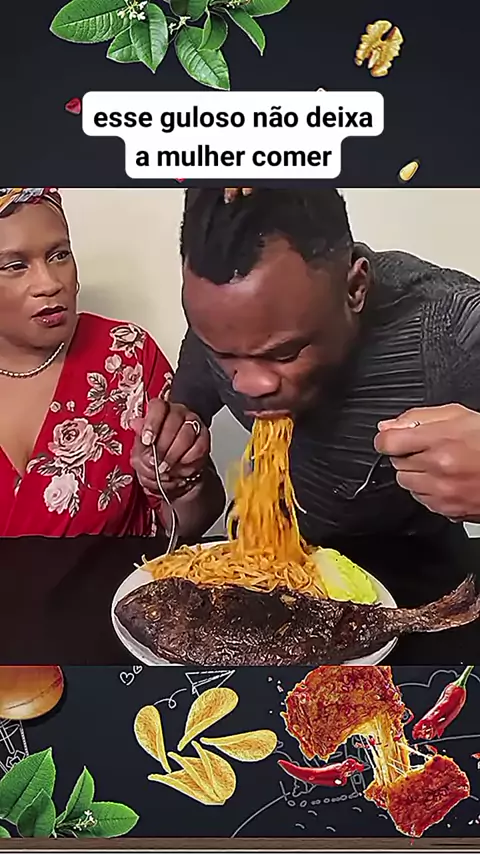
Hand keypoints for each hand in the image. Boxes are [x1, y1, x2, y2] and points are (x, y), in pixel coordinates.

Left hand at [131, 398, 209, 497]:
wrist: (172, 472)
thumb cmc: (155, 456)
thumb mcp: (141, 450)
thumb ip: (139, 439)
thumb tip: (135, 424)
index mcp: (160, 411)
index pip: (158, 407)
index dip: (152, 423)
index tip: (147, 440)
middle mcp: (178, 414)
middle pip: (173, 421)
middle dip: (162, 445)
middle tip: (154, 460)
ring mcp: (193, 425)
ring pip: (186, 434)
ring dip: (173, 454)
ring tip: (164, 467)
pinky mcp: (204, 439)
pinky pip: (198, 447)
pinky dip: (187, 460)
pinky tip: (178, 466)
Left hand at [373, 404, 479, 521]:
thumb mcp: (457, 415)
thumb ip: (418, 418)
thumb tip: (387, 426)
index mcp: (439, 440)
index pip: (389, 442)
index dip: (387, 439)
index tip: (391, 439)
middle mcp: (438, 468)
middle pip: (396, 464)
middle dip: (407, 455)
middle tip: (428, 449)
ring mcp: (442, 492)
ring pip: (406, 484)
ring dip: (416, 474)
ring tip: (439, 464)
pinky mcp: (448, 509)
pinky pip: (421, 499)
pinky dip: (428, 490)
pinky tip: (446, 480)